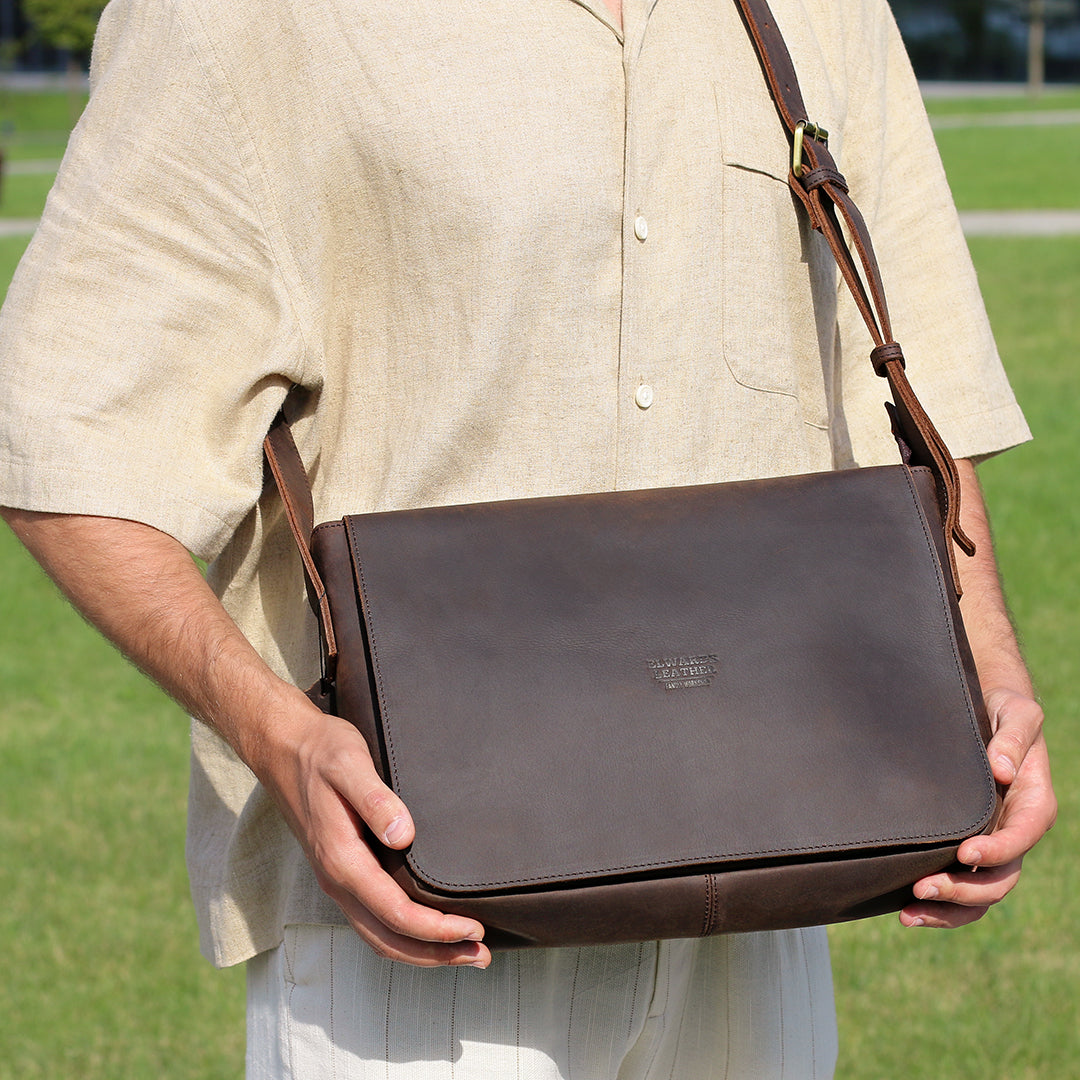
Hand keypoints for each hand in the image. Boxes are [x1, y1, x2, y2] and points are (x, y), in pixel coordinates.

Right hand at [0, 509, 490, 968]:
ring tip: (464, 952)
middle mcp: (337, 880)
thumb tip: (405, 836)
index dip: (437, 929)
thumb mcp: (350, 763)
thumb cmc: (319, 750)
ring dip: (422, 951)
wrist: (280, 744)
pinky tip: (427, 927)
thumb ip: (377, 799)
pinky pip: (372, 920)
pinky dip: (403, 935)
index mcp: (342, 860)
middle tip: (481, 956)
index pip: (397, 914)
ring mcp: (336, 879)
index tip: (474, 927)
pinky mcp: (340, 870)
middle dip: (437, 954)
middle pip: (390, 939)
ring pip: (380, 936)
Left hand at [901, 686, 1055, 927]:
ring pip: (980, 894)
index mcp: (1032, 804)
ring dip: (947, 909)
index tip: (964, 851)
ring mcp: (992, 842)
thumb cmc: (1003, 708)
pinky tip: (906, 910)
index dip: (996, 850)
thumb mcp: (1017, 713)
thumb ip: (1013, 738)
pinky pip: (961, 884)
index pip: (1021, 837)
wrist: (988, 705)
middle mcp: (1013, 830)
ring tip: (908, 913)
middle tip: (921, 888)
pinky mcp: (967, 845)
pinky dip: (939, 904)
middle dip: (963, 890)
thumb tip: (1001, 769)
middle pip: (1000, 878)